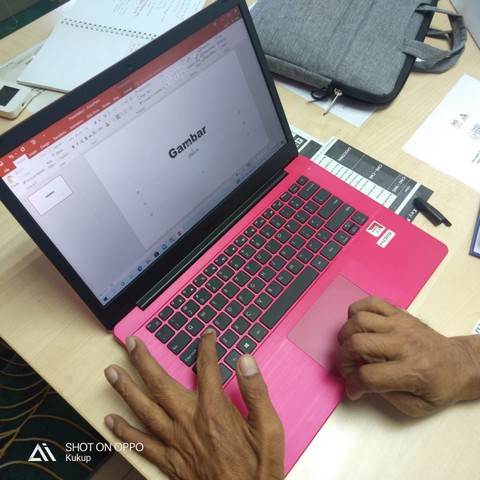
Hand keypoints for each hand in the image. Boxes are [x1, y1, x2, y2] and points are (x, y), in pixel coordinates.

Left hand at [104, 329, 284, 479]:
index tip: (206, 335)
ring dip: (126, 389)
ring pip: (144, 410)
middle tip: (132, 343)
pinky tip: (110, 422)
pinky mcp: (170, 461)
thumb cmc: (257, 469)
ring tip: (111, 372)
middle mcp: (189, 422)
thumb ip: (256, 392)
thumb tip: (245, 360)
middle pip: (161, 384)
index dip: (206, 347)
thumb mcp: (269, 428)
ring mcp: (176, 442)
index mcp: (214, 410)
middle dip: (144, 361)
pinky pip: (142, 443)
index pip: (207, 367)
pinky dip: (124, 431)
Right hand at [336, 297, 479, 416]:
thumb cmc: (439, 387)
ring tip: (350, 347)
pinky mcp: (399, 313)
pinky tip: (357, 327)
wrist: (459, 363)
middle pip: (358, 344)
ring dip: (346, 335)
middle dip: (343, 359)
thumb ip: (386, 396)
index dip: (353, 385)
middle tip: (347, 368)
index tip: (353, 389)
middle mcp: (404, 344)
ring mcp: (401, 324)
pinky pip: (370, 302)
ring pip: (359, 320)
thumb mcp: (417, 406)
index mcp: (412, 370)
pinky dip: (356, 312)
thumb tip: (361, 382)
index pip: (368, 376)